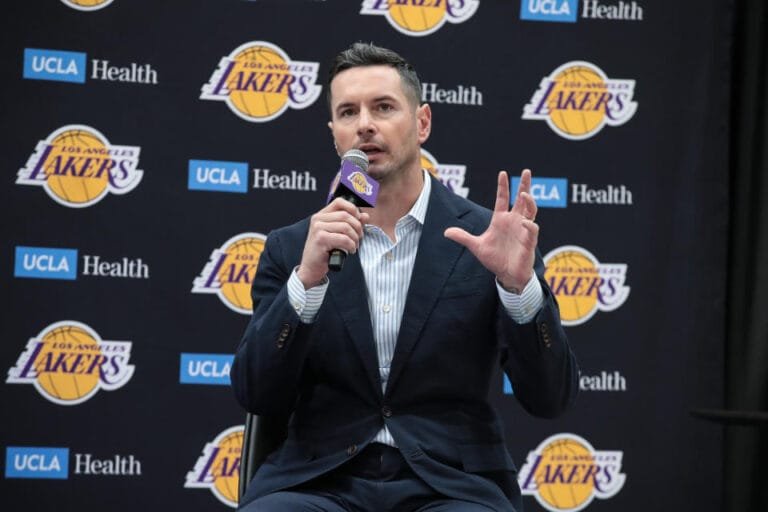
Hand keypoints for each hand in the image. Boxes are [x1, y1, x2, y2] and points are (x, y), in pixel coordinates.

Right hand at [297, 198, 369, 287]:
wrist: (312, 268)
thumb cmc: (325, 251)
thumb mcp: (338, 235)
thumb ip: (351, 223)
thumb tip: (365, 216)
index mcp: (321, 215)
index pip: (339, 202)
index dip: (353, 209)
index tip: (359, 220)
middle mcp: (318, 219)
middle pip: (346, 215)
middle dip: (357, 227)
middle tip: (359, 237)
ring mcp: (318, 228)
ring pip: (346, 227)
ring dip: (355, 238)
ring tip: (354, 246)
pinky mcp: (320, 239)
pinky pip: (343, 239)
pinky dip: (351, 245)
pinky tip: (350, 251)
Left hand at [444, 169, 538, 292]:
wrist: (506, 275)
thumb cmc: (495, 259)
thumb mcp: (476, 246)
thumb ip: (463, 237)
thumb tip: (446, 232)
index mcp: (501, 219)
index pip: (503, 198)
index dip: (503, 186)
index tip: (502, 173)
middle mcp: (514, 221)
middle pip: (521, 199)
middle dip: (524, 185)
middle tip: (526, 171)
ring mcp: (523, 230)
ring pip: (530, 210)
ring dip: (529, 202)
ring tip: (524, 194)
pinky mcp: (529, 241)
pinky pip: (532, 229)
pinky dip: (529, 225)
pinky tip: (525, 222)